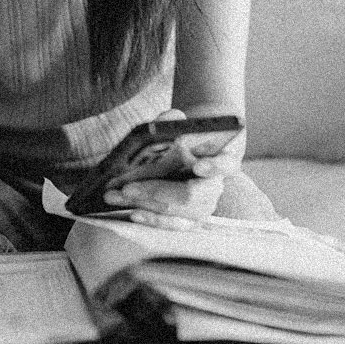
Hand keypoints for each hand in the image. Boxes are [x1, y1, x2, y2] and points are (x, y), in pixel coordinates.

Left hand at [102, 108, 240, 230]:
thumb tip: (169, 119)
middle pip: (193, 195)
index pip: (226, 163)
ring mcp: (205, 206)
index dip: (214, 166)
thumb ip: (173, 120)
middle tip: (128, 187)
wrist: (187, 154)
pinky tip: (133, 212)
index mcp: (222, 158)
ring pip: (179, 212)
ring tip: (118, 196)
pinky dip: (153, 219)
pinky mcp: (191, 220)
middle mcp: (216, 186)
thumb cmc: (183, 139)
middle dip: (159, 191)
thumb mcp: (178, 125)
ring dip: (146, 205)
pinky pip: (174, 224)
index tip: (198, 166)